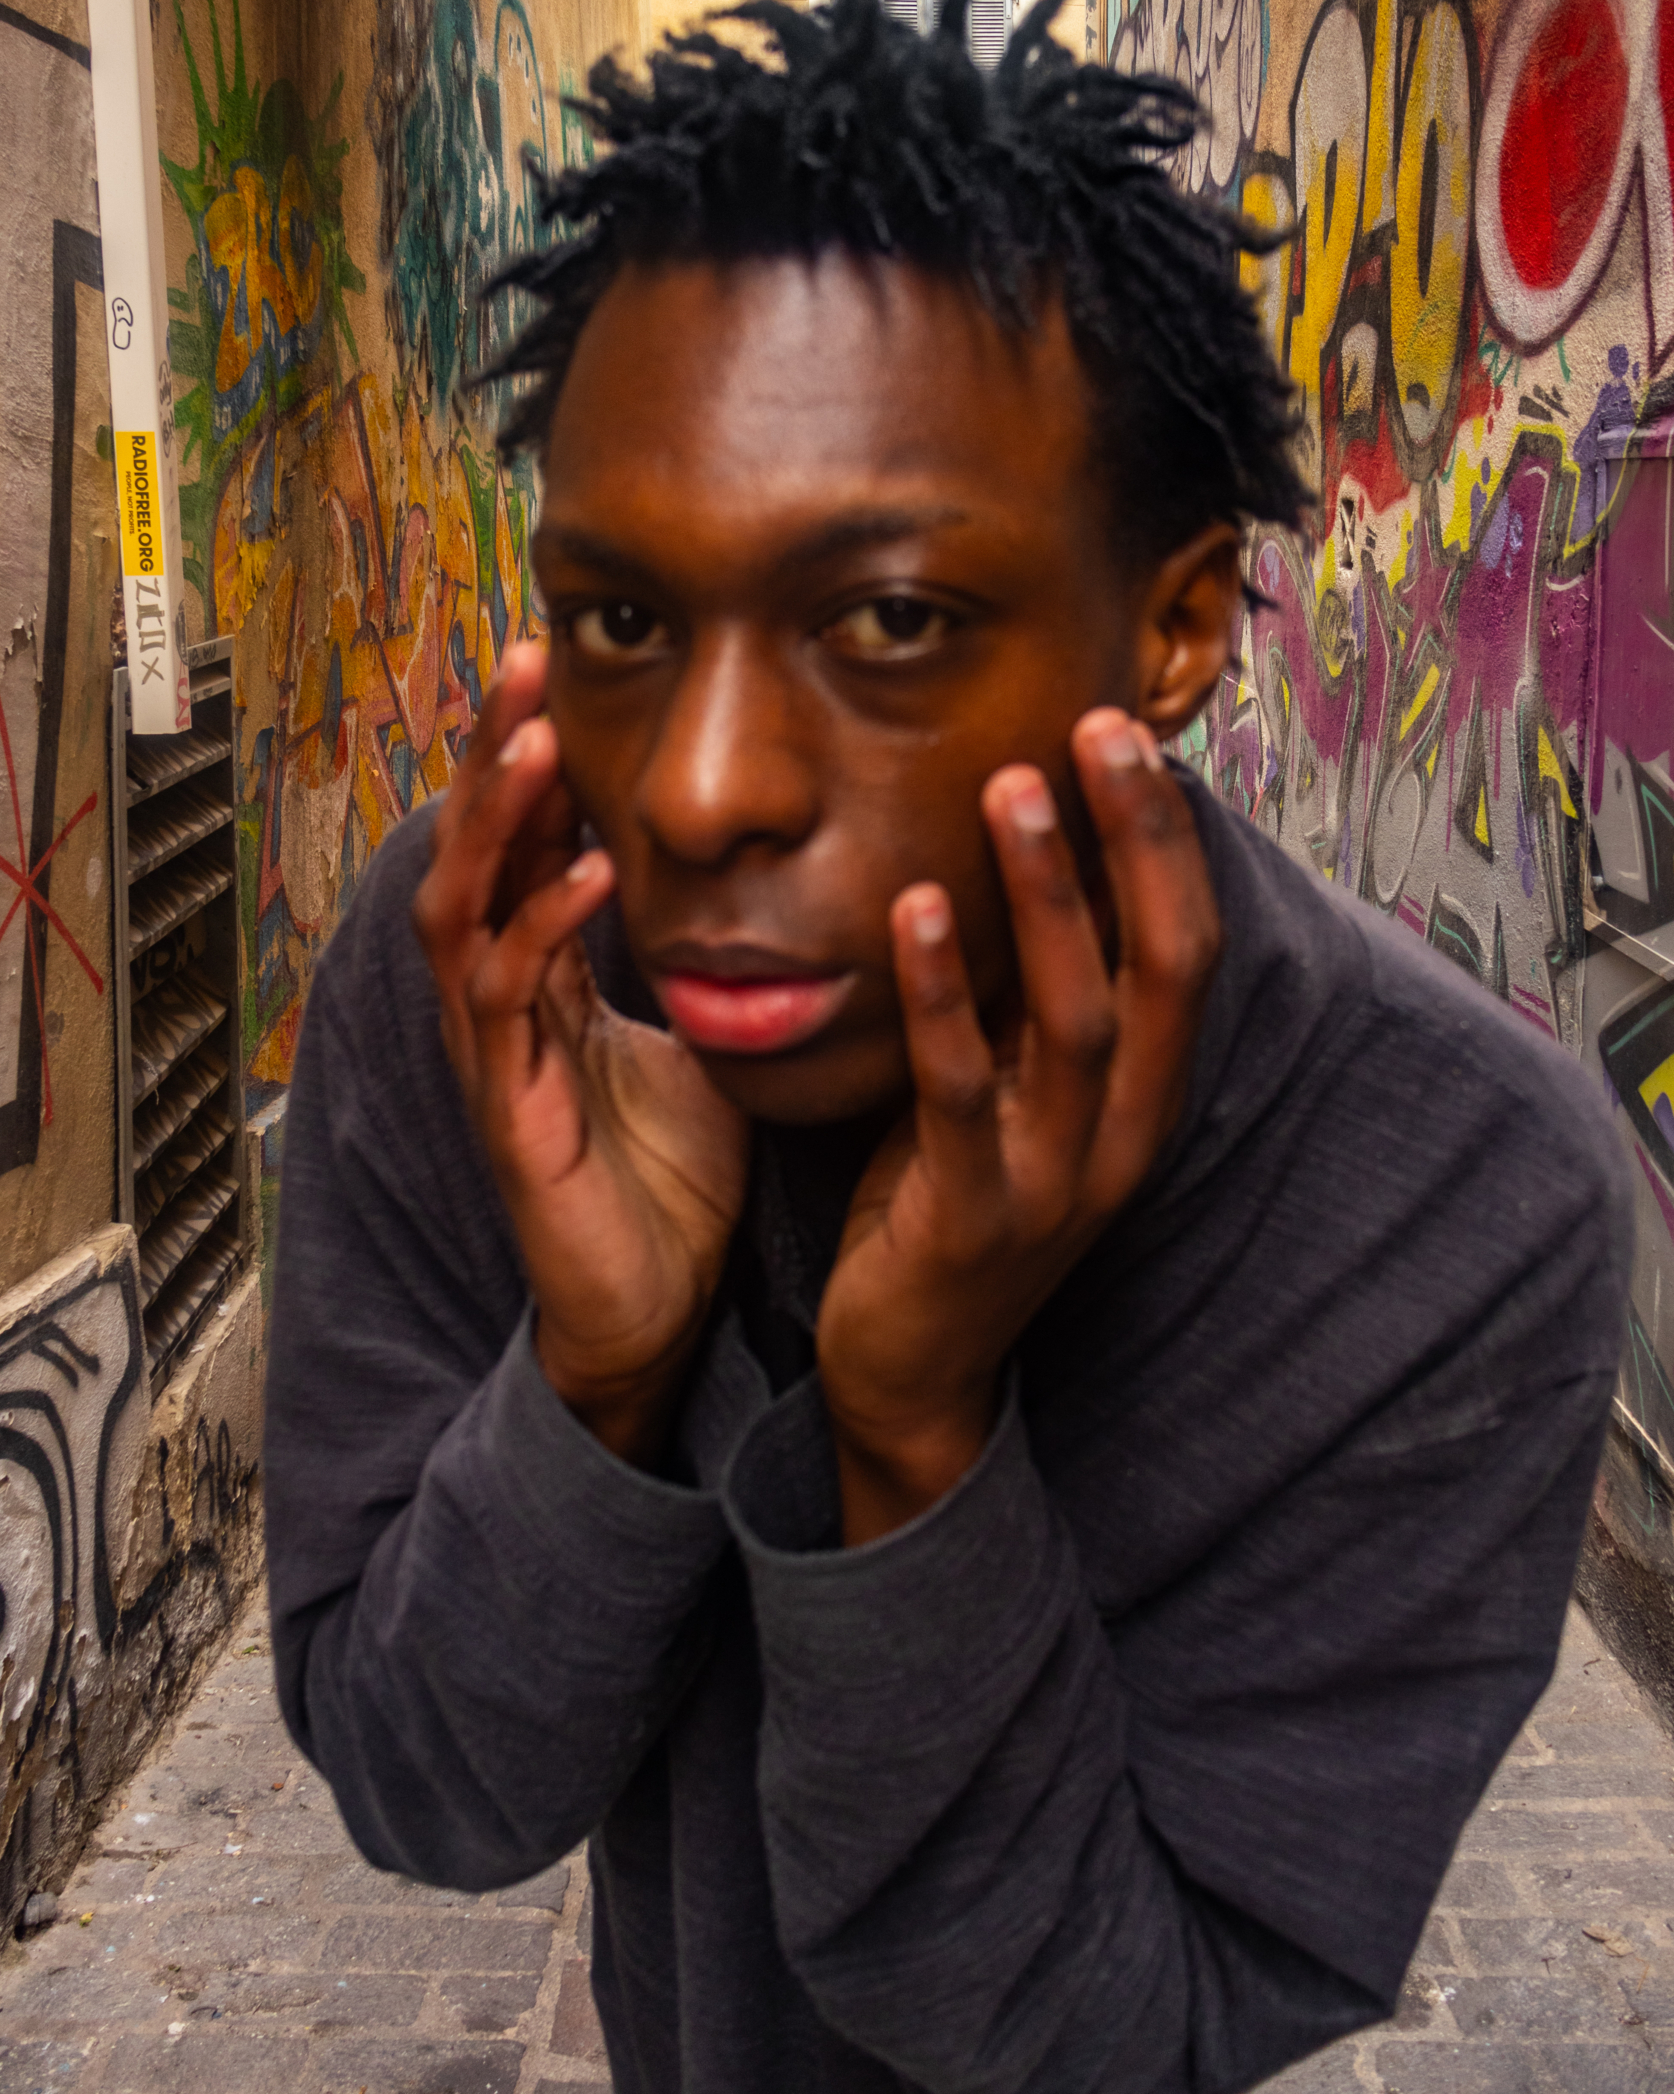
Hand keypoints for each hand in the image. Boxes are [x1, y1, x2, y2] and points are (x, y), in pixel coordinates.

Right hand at [412, 645, 749, 1464]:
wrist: (651, 1316)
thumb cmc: (670, 1180)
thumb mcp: (697, 1038)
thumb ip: (703, 960)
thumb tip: (773, 876)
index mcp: (542, 981)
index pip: (519, 845)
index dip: (530, 758)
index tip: (559, 663)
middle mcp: (502, 1006)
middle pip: (472, 853)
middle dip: (492, 756)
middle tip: (524, 657)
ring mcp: (497, 1059)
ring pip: (465, 912)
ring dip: (497, 822)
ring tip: (533, 739)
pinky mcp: (513, 1118)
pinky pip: (512, 1004)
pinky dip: (545, 928)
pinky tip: (587, 871)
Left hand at [815, 708, 1219, 1543]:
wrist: (909, 1368)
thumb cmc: (951, 1201)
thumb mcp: (1010, 1089)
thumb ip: (1027, 996)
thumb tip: (1021, 853)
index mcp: (1140, 1096)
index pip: (1184, 947)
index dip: (1167, 839)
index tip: (1127, 731)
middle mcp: (1121, 1133)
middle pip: (1161, 966)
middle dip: (1138, 840)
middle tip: (1100, 724)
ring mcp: (1054, 1180)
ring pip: (1076, 1018)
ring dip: (1051, 896)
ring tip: (1015, 787)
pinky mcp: (971, 1215)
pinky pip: (961, 1089)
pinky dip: (943, 994)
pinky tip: (917, 907)